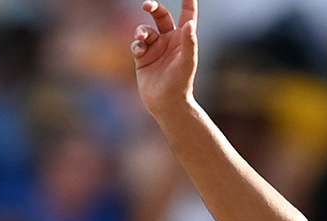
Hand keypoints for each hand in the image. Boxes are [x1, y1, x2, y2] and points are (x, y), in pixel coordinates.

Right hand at [131, 0, 197, 119]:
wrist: (167, 104)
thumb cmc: (181, 84)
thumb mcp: (187, 63)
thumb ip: (189, 43)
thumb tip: (190, 24)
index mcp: (182, 40)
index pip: (187, 15)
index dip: (188, 2)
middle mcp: (169, 41)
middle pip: (161, 15)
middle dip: (153, 7)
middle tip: (147, 5)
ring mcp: (155, 48)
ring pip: (145, 29)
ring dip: (142, 30)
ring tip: (143, 39)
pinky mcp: (143, 57)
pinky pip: (136, 43)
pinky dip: (136, 45)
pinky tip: (140, 52)